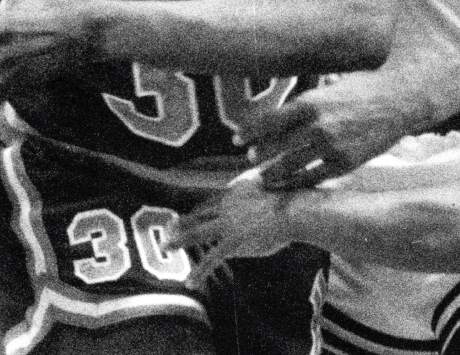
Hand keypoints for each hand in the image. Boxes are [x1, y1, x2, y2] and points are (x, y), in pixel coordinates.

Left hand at [171, 169, 293, 283]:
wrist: (294, 208)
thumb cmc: (293, 192)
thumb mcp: (275, 179)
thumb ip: (265, 181)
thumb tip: (263, 176)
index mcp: (235, 190)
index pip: (211, 202)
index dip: (198, 210)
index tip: (188, 216)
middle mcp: (227, 205)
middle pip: (199, 214)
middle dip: (182, 222)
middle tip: (167, 227)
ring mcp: (228, 223)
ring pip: (198, 233)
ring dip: (179, 240)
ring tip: (165, 247)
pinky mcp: (233, 241)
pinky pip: (212, 259)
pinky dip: (200, 271)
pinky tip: (190, 282)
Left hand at [239, 71, 430, 189]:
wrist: (399, 100)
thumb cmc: (364, 87)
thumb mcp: (331, 86)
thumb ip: (309, 101)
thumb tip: (287, 108)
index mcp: (310, 102)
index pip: (269, 121)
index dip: (250, 132)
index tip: (237, 139)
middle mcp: (317, 126)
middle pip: (276, 146)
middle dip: (259, 155)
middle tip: (250, 159)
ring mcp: (331, 146)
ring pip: (291, 166)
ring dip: (274, 173)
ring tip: (265, 177)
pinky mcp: (345, 163)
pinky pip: (314, 178)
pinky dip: (298, 183)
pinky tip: (290, 186)